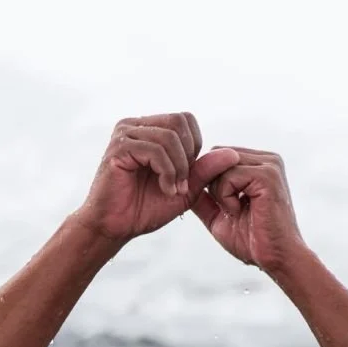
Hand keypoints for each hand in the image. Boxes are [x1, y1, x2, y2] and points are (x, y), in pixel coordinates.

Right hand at [75, 113, 240, 240]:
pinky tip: (164, 189)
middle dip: (188, 156)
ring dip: (178, 168)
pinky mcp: (118, 148)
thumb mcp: (184, 189)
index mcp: (148, 129)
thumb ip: (205, 171)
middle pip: (179, 122)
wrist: (115, 227)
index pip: (185, 119)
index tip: (187, 177)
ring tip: (173, 190)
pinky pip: (155, 150)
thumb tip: (232, 154)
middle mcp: (135, 126)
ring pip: (169, 137)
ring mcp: (124, 134)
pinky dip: (167, 172)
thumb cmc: (144, 209)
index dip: (194, 146)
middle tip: (182, 185)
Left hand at [191, 148, 305, 273]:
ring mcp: (270, 165)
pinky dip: (226, 197)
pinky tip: (239, 212)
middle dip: (212, 184)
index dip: (208, 179)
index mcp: (259, 165)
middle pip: (217, 155)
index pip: (218, 155)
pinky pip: (229, 176)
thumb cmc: (252, 241)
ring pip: (221, 164)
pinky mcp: (268, 176)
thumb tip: (182, 183)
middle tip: (228, 210)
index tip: (219, 206)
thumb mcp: (219, 216)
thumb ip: (203, 198)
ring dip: (219, 193)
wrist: (275, 259)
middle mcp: (267, 160)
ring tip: (236, 212)